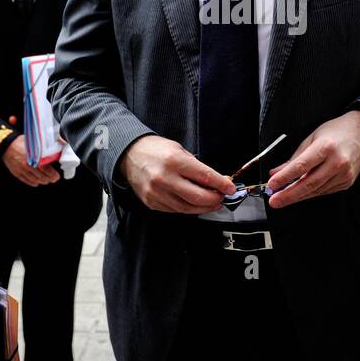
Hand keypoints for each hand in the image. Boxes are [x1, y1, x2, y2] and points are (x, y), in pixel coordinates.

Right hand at [3, 136, 60, 185]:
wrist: (5, 144)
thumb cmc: (20, 142)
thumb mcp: (34, 142)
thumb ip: (45, 147)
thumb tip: (57, 148)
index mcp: (33, 157)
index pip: (46, 170)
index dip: (53, 175)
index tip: (57, 176)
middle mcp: (28, 165)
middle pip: (41, 177)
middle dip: (49, 179)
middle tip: (53, 179)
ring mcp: (21, 170)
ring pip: (34, 180)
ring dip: (42, 181)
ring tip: (46, 180)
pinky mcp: (16, 172)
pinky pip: (26, 181)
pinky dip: (33, 183)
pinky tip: (36, 182)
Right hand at [118, 135, 235, 213]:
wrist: (129, 155)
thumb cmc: (155, 150)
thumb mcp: (179, 150)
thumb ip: (197, 167)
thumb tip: (216, 180)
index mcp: (174, 161)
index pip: (205, 176)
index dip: (221, 185)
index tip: (230, 188)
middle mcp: (165, 178)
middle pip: (198, 197)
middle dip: (215, 199)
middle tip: (222, 196)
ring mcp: (157, 193)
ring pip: (188, 208)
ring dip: (204, 207)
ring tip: (212, 202)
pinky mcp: (151, 202)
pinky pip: (175, 210)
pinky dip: (188, 208)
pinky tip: (195, 204)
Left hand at [265, 110, 359, 208]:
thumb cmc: (335, 132)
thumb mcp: (312, 138)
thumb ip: (294, 157)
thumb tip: (276, 172)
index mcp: (326, 147)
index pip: (301, 166)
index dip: (285, 177)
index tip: (272, 185)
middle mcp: (337, 162)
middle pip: (309, 184)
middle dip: (289, 195)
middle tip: (274, 201)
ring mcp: (344, 174)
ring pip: (316, 191)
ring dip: (298, 196)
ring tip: (282, 198)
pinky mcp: (347, 182)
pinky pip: (324, 191)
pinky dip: (311, 193)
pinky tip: (301, 193)